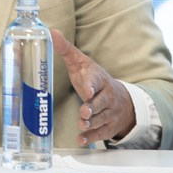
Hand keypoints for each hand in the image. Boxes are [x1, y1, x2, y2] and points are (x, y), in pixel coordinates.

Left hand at [50, 29, 135, 146]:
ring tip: (82, 124)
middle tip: (84, 111)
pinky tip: (81, 140)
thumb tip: (52, 32)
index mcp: (99, 79)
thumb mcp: (82, 63)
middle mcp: (106, 96)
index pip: (96, 81)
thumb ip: (66, 50)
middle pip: (100, 102)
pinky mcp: (108, 126)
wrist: (120, 98)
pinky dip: (91, 137)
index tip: (88, 90)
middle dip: (92, 107)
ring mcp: (109, 112)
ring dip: (91, 122)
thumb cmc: (93, 78)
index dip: (91, 85)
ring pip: (101, 118)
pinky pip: (101, 133)